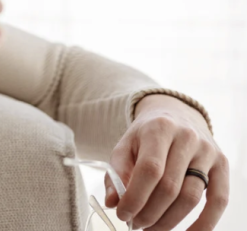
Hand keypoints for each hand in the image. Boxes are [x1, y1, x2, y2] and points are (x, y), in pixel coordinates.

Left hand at [105, 94, 228, 229]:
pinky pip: (219, 200)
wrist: (176, 115)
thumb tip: (112, 202)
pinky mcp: (222, 166)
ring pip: (190, 197)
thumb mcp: (126, 145)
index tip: (122, 214)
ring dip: (169, 220)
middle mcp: (187, 137)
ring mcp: (208, 152)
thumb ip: (116, 172)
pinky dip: (205, 223)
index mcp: (160, 128)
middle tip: (136, 224)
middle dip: (149, 213)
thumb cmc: (147, 135)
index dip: (135, 197)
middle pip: (169, 187)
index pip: (150, 169)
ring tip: (151, 228)